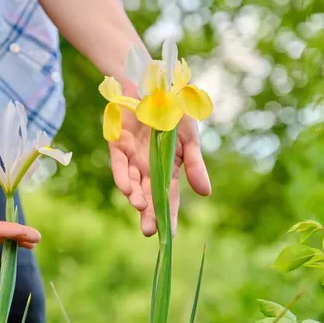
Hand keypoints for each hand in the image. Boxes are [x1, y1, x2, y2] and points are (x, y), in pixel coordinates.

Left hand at [109, 114, 210, 236]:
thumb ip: (194, 165)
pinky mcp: (117, 146)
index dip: (169, 216)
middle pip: (148, 196)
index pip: (169, 197)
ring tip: (141, 207)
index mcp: (168, 168)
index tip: (170, 235)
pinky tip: (128, 189)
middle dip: (149, 214)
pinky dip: (122, 177)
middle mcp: (148, 167)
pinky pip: (119, 166)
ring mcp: (132, 158)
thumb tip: (206, 193)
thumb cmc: (175, 113)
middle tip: (150, 231)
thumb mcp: (190, 139)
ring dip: (136, 196)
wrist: (154, 86)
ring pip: (132, 184)